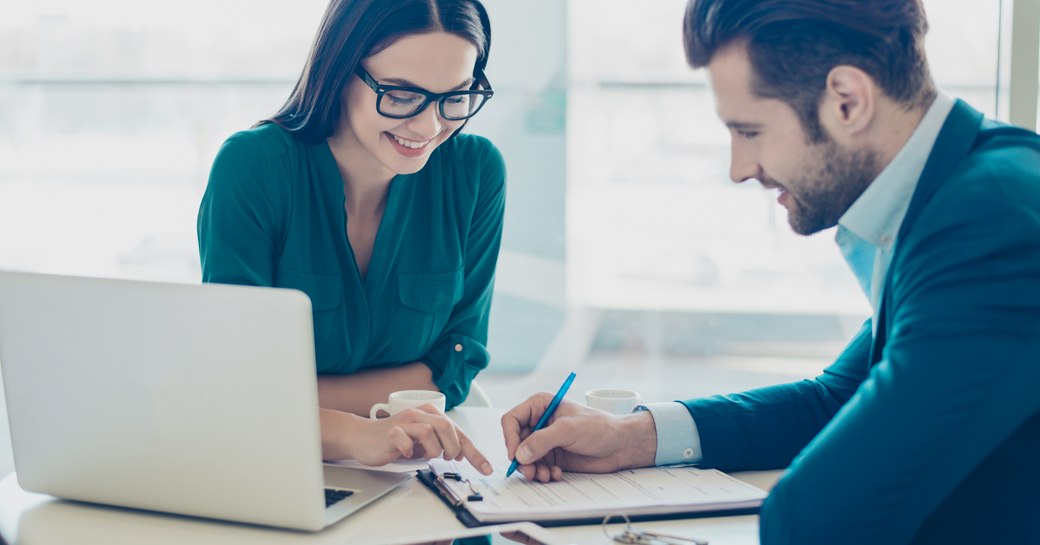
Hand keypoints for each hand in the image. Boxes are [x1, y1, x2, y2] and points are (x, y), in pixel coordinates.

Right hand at [321, 405, 492, 474]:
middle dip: (453, 448)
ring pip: (429, 432)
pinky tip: (407, 454)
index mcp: (430, 414)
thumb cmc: (394, 438)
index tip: (485, 467)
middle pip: (446, 427)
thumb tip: (461, 453)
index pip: (458, 431)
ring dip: (432, 450)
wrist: (363, 436)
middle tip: (448, 459)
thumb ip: (440, 443)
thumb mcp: (422, 440)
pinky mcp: (390, 432)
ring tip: (426, 456)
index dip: (474, 451)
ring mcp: (404, 422)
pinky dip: (410, 450)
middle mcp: (418, 414)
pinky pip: (405, 439)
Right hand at [501, 393, 657, 481]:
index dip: (510, 438)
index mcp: (540, 406)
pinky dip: (543, 473)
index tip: (515, 454)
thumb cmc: (599, 427)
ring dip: (532, 469)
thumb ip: (542, 440)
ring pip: (525, 458)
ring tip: (545, 475)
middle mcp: (539, 423)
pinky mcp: (552, 456)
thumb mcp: (568, 429)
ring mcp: (545, 440)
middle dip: (522, 459)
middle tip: (530, 471)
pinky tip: (556, 474)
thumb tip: (520, 454)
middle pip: (516, 442)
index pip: (512, 420)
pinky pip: (537, 467)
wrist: (619, 445)